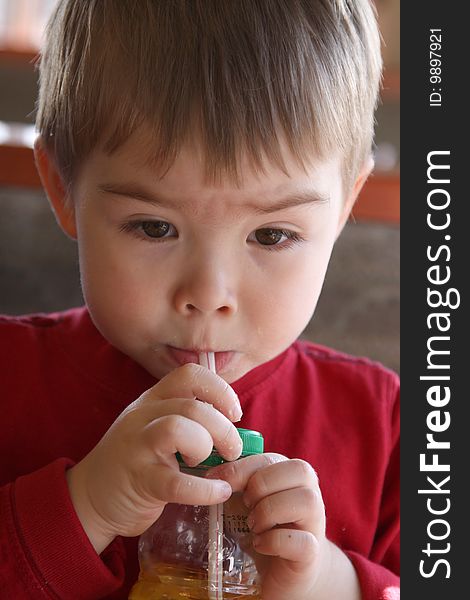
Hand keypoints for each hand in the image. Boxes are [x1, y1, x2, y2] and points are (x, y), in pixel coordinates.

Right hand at [66, 363, 242, 553]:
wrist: (90, 497)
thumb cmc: (136, 462)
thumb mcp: (155, 428)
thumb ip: (188, 421)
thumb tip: (236, 431)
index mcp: (153, 400)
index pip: (189, 374)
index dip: (220, 390)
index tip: (234, 414)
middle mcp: (143, 416)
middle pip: (192, 406)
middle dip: (223, 428)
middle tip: (233, 450)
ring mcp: (137, 447)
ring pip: (177, 429)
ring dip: (206, 447)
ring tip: (214, 466)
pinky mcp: (138, 481)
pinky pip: (176, 482)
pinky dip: (205, 489)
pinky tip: (219, 492)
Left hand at [207, 454, 360, 599]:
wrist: (284, 570)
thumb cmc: (264, 527)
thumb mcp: (249, 500)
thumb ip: (237, 483)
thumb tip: (208, 476)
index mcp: (292, 475)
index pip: (271, 459)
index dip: (240, 468)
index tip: (214, 481)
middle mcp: (310, 493)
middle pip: (299, 470)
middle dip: (261, 486)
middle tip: (245, 505)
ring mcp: (315, 523)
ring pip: (306, 500)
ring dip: (270, 511)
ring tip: (253, 526)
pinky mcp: (312, 553)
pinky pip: (301, 540)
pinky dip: (274, 541)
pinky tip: (260, 545)